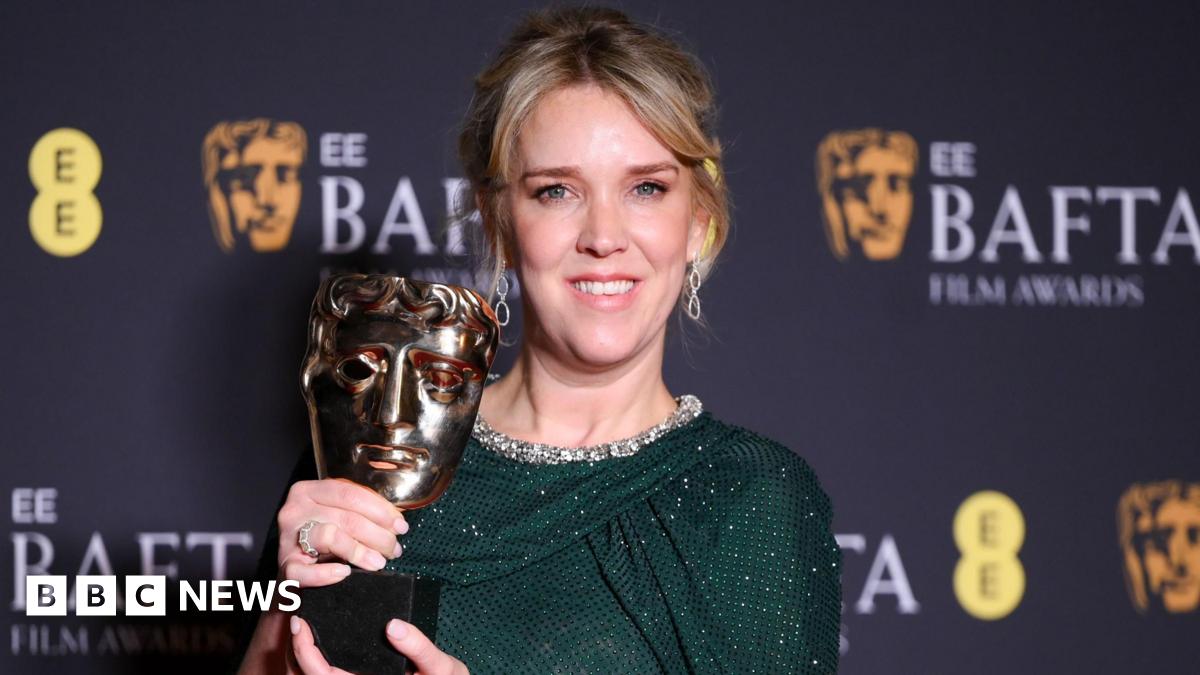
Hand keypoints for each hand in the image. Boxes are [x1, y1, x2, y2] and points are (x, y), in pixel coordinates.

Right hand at [277, 478, 407, 587]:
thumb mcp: (339, 516)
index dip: (380, 510)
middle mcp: (295, 510)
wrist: (295, 573)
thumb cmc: (323, 541)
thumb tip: (396, 519)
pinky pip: (304, 571)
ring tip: (379, 561)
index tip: (400, 525)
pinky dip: (326, 573)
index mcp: (309, 491)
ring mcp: (288, 539)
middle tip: (394, 548)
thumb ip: (361, 511)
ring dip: (360, 551)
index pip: (349, 494)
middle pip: (346, 517)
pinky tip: (344, 573)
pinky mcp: (285, 567)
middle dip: (377, 534)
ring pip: (330, 536)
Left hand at [290, 615, 468, 674]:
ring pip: (323, 673)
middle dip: (297, 650)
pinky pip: (338, 668)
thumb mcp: (441, 669)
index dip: (305, 653)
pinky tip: (330, 632)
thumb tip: (393, 626)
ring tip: (308, 623)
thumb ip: (419, 648)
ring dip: (308, 653)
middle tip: (297, 618)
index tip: (300, 625)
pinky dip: (325, 654)